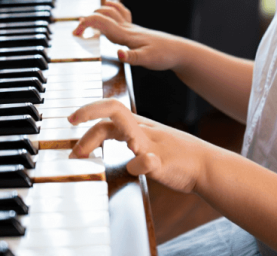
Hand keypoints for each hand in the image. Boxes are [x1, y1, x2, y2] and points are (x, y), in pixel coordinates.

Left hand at [68, 99, 209, 193]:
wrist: (206, 165)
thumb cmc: (176, 155)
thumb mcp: (146, 142)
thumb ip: (125, 137)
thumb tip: (97, 143)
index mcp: (139, 125)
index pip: (110, 110)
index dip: (89, 111)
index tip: (70, 120)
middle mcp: (143, 131)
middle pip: (110, 119)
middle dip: (85, 129)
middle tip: (70, 149)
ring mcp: (153, 146)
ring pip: (126, 131)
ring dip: (99, 138)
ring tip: (80, 153)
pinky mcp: (162, 164)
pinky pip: (148, 161)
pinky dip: (139, 163)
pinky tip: (134, 166)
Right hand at [73, 0, 183, 70]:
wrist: (180, 51)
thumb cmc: (164, 55)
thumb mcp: (147, 60)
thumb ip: (132, 57)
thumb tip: (118, 54)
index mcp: (126, 34)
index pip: (101, 23)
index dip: (86, 24)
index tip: (75, 33)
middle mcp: (127, 28)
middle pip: (103, 16)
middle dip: (87, 20)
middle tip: (76, 31)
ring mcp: (132, 28)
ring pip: (112, 13)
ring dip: (98, 12)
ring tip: (87, 18)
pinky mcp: (137, 31)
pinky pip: (122, 15)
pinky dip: (113, 9)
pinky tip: (110, 7)